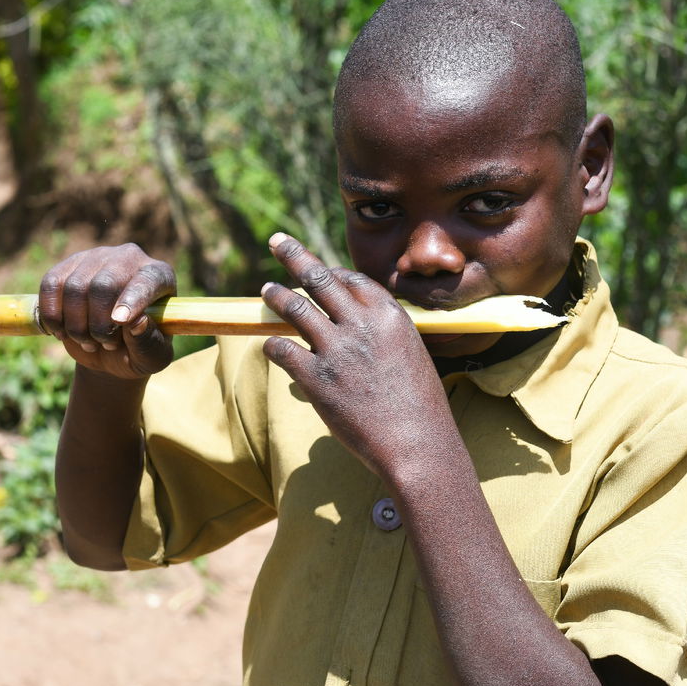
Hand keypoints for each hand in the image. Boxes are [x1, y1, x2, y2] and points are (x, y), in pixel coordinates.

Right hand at [38, 243, 176, 379]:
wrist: (109, 350)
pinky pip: (51, 284)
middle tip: (105, 344)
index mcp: (159, 276)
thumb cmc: (138, 351)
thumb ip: (149, 343)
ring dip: (76, 325)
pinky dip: (52, 314)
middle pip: (104, 283)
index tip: (120, 322)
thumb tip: (137, 323)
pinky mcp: (67, 266)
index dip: (132, 300)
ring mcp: (95, 258)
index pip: (146, 280)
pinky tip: (61, 331)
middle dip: (99, 323)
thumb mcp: (152, 357)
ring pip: (75, 286)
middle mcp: (128, 258)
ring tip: (88, 342)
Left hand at [260, 233, 456, 480]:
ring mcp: (336, 349)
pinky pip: (283, 350)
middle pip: (319, 278)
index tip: (319, 269)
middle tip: (277, 241)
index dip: (333, 273)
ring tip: (267, 289)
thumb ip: (385, 333)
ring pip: (295, 308)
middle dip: (294, 255)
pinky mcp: (316, 378)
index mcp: (389, 315)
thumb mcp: (411, 353)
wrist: (417, 443)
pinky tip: (270, 345)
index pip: (352, 280)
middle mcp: (361, 324)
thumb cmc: (420, 405)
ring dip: (277, 295)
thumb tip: (360, 325)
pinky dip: (273, 345)